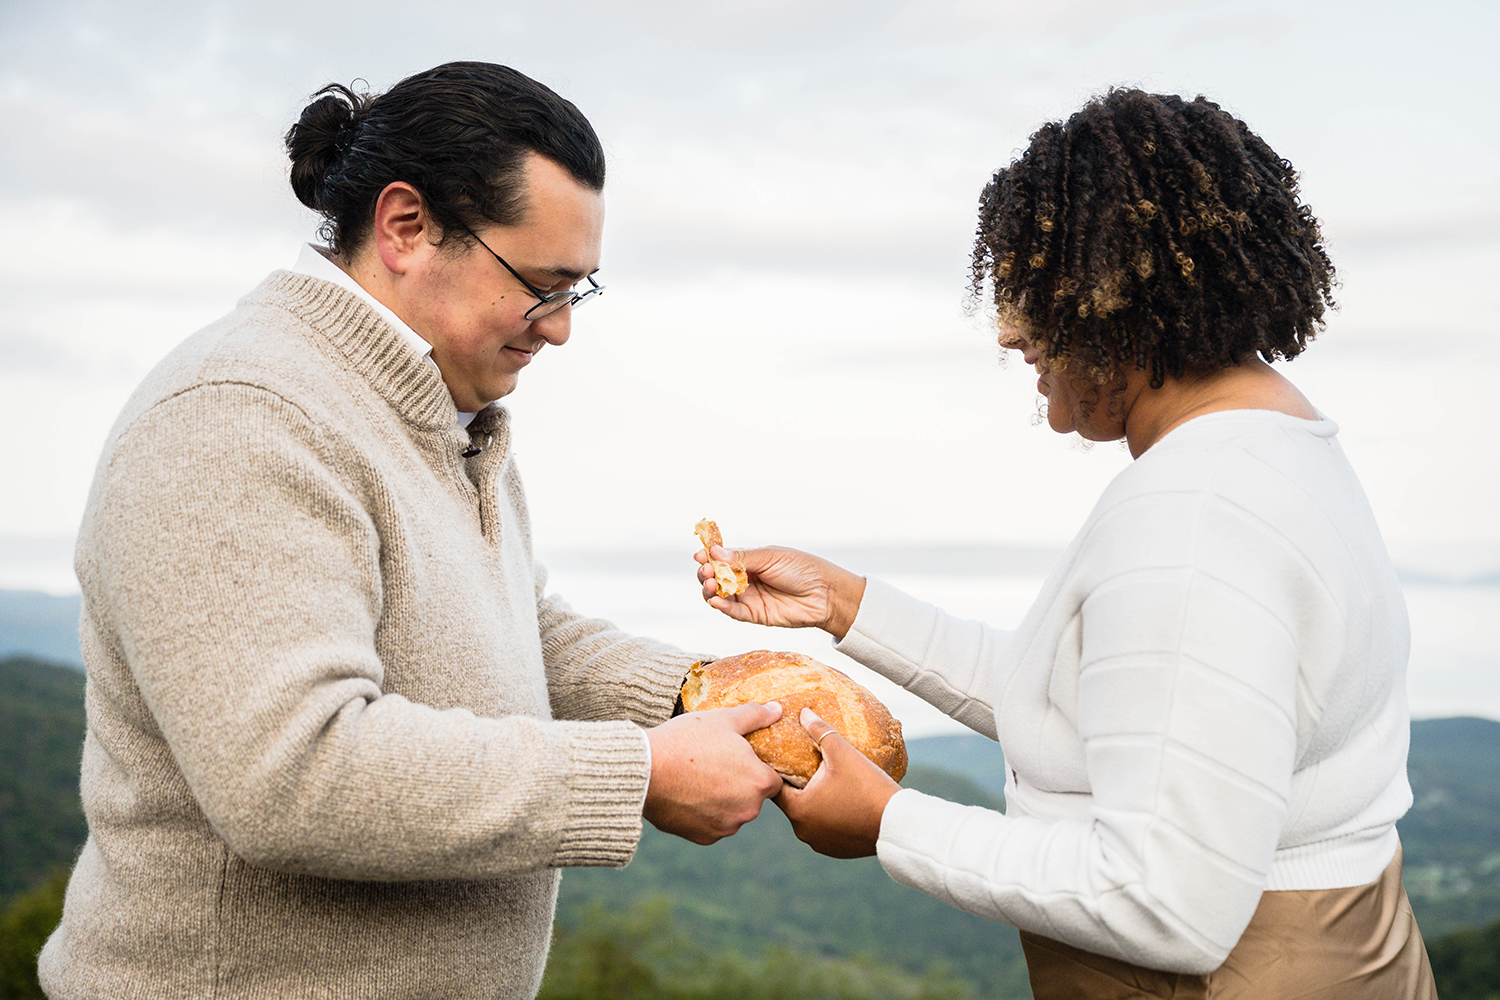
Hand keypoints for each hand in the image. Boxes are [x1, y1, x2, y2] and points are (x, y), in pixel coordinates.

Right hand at [644, 701, 783, 844]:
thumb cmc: (686, 741)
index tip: (738, 758)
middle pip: (753, 796)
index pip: (772, 778)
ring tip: (698, 778)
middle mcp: (749, 810)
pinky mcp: (704, 837)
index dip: (756, 766)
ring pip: (732, 811)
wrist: (645, 771)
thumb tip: (776, 709)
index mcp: (760, 782)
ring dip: (722, 800)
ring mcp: (726, 827)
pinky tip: (687, 794)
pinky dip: (703, 813)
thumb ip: (755, 715)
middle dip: (739, 783)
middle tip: (714, 764)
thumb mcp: (723, 719)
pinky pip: (711, 824)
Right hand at [694, 545, 866, 639]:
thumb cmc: (802, 569)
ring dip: (710, 590)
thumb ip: (742, 557)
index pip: (723, 558)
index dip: (710, 557)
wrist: (825, 594)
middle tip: (707, 570)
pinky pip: (733, 612)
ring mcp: (750, 598)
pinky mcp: (755, 615)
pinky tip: (716, 600)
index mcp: (751, 560)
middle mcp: (747, 579)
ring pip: (720, 595)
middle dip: (707, 573)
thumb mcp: (771, 557)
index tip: (700, 555)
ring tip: (710, 584)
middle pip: (717, 578)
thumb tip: (715, 552)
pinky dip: (721, 606)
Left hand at [773, 708, 899, 858]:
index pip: (775, 786)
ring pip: (809, 816)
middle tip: (805, 764)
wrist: (899, 824)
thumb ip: (820, 731)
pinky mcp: (837, 850)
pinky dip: (829, 816)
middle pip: (792, 802)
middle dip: (798, 784)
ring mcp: (820, 843)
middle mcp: (804, 831)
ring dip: (814, 802)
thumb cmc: (868, 787)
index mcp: (798, 810)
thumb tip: (804, 713)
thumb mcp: (843, 753)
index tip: (784, 756)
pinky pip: (825, 828)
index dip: (778, 769)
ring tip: (824, 782)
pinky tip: (840, 800)